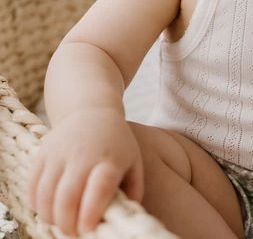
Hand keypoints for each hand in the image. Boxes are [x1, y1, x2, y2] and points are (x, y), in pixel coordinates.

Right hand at [28, 108, 143, 236]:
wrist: (91, 111)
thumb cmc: (116, 143)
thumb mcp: (133, 161)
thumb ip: (134, 189)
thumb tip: (127, 216)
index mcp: (109, 159)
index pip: (99, 188)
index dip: (92, 212)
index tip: (88, 229)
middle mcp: (83, 154)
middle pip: (67, 197)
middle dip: (67, 224)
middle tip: (74, 233)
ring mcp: (59, 153)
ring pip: (45, 196)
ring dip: (51, 217)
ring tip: (62, 222)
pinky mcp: (42, 153)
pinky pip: (32, 187)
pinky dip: (37, 204)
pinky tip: (49, 208)